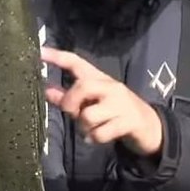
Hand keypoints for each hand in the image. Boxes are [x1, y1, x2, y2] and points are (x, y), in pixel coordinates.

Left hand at [40, 47, 162, 156]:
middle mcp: (110, 87)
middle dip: (71, 103)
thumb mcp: (92, 102)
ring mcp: (120, 103)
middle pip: (82, 86)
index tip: (39, 52)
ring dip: (84, 127)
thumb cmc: (115, 111)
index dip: (57, 57)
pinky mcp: (128, 121)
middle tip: (73, 113)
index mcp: (99, 78)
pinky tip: (97, 137)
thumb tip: (46, 91)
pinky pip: (100, 133)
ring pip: (89, 115)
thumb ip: (69, 97)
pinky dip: (94, 138)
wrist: (150, 125)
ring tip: (89, 129)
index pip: (76, 62)